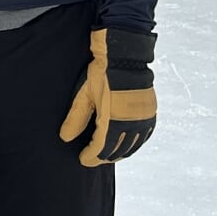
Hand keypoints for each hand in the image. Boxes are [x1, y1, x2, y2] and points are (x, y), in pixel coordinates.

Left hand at [59, 28, 156, 165]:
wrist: (125, 56)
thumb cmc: (102, 74)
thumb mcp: (84, 95)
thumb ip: (76, 118)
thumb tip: (66, 138)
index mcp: (113, 120)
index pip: (101, 148)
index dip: (91, 156)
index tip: (83, 159)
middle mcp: (132, 122)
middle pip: (117, 150)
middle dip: (104, 157)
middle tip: (93, 158)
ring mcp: (144, 118)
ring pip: (132, 145)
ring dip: (120, 152)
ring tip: (108, 155)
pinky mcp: (150, 111)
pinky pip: (144, 135)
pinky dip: (135, 143)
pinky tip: (128, 144)